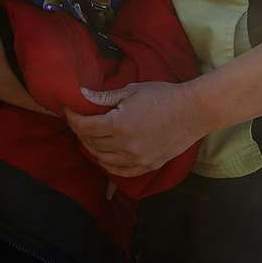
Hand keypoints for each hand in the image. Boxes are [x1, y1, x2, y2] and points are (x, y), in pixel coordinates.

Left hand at [64, 81, 206, 177]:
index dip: (73, 118)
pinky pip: (120, 171)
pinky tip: (105, 156)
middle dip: (81, 132)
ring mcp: (137, 159)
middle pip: (91, 143)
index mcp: (118, 125)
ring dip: (92, 148)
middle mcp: (125, 146)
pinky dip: (108, 164)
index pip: (84, 127)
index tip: (68, 111)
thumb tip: (81, 95)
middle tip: (79, 121)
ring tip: (90, 137)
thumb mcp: (131, 91)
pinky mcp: (147, 165)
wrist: (193, 111)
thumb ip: (104, 97)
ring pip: (103, 159)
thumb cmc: (163, 96)